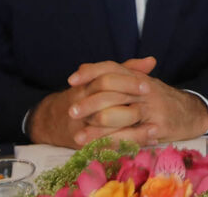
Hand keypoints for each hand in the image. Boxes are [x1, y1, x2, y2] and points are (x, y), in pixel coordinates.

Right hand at [28, 57, 155, 147]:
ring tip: (155, 130)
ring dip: (133, 131)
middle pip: (106, 103)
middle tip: (152, 110)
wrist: (52, 121)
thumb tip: (151, 61)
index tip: (147, 86)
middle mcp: (81, 105)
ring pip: (107, 128)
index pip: (105, 81)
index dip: (127, 83)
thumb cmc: (83, 97)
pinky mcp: (83, 144)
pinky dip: (127, 145)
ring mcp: (81, 126)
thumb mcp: (100, 79)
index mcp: (85, 87)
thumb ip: (126, 69)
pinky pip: (107, 146)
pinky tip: (145, 143)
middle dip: (130, 107)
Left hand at [68, 57, 207, 145]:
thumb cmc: (159, 100)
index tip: (71, 80)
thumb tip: (82, 68)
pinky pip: (131, 136)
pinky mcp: (158, 127)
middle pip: (112, 90)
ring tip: (78, 137)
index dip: (91, 72)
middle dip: (89, 102)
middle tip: (71, 111)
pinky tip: (99, 149)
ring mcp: (151, 108)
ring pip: (119, 115)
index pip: (111, 68)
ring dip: (97, 129)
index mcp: (138, 77)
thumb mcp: (140, 84)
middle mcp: (144, 89)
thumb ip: (115, 76)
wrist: (192, 113)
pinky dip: (114, 143)